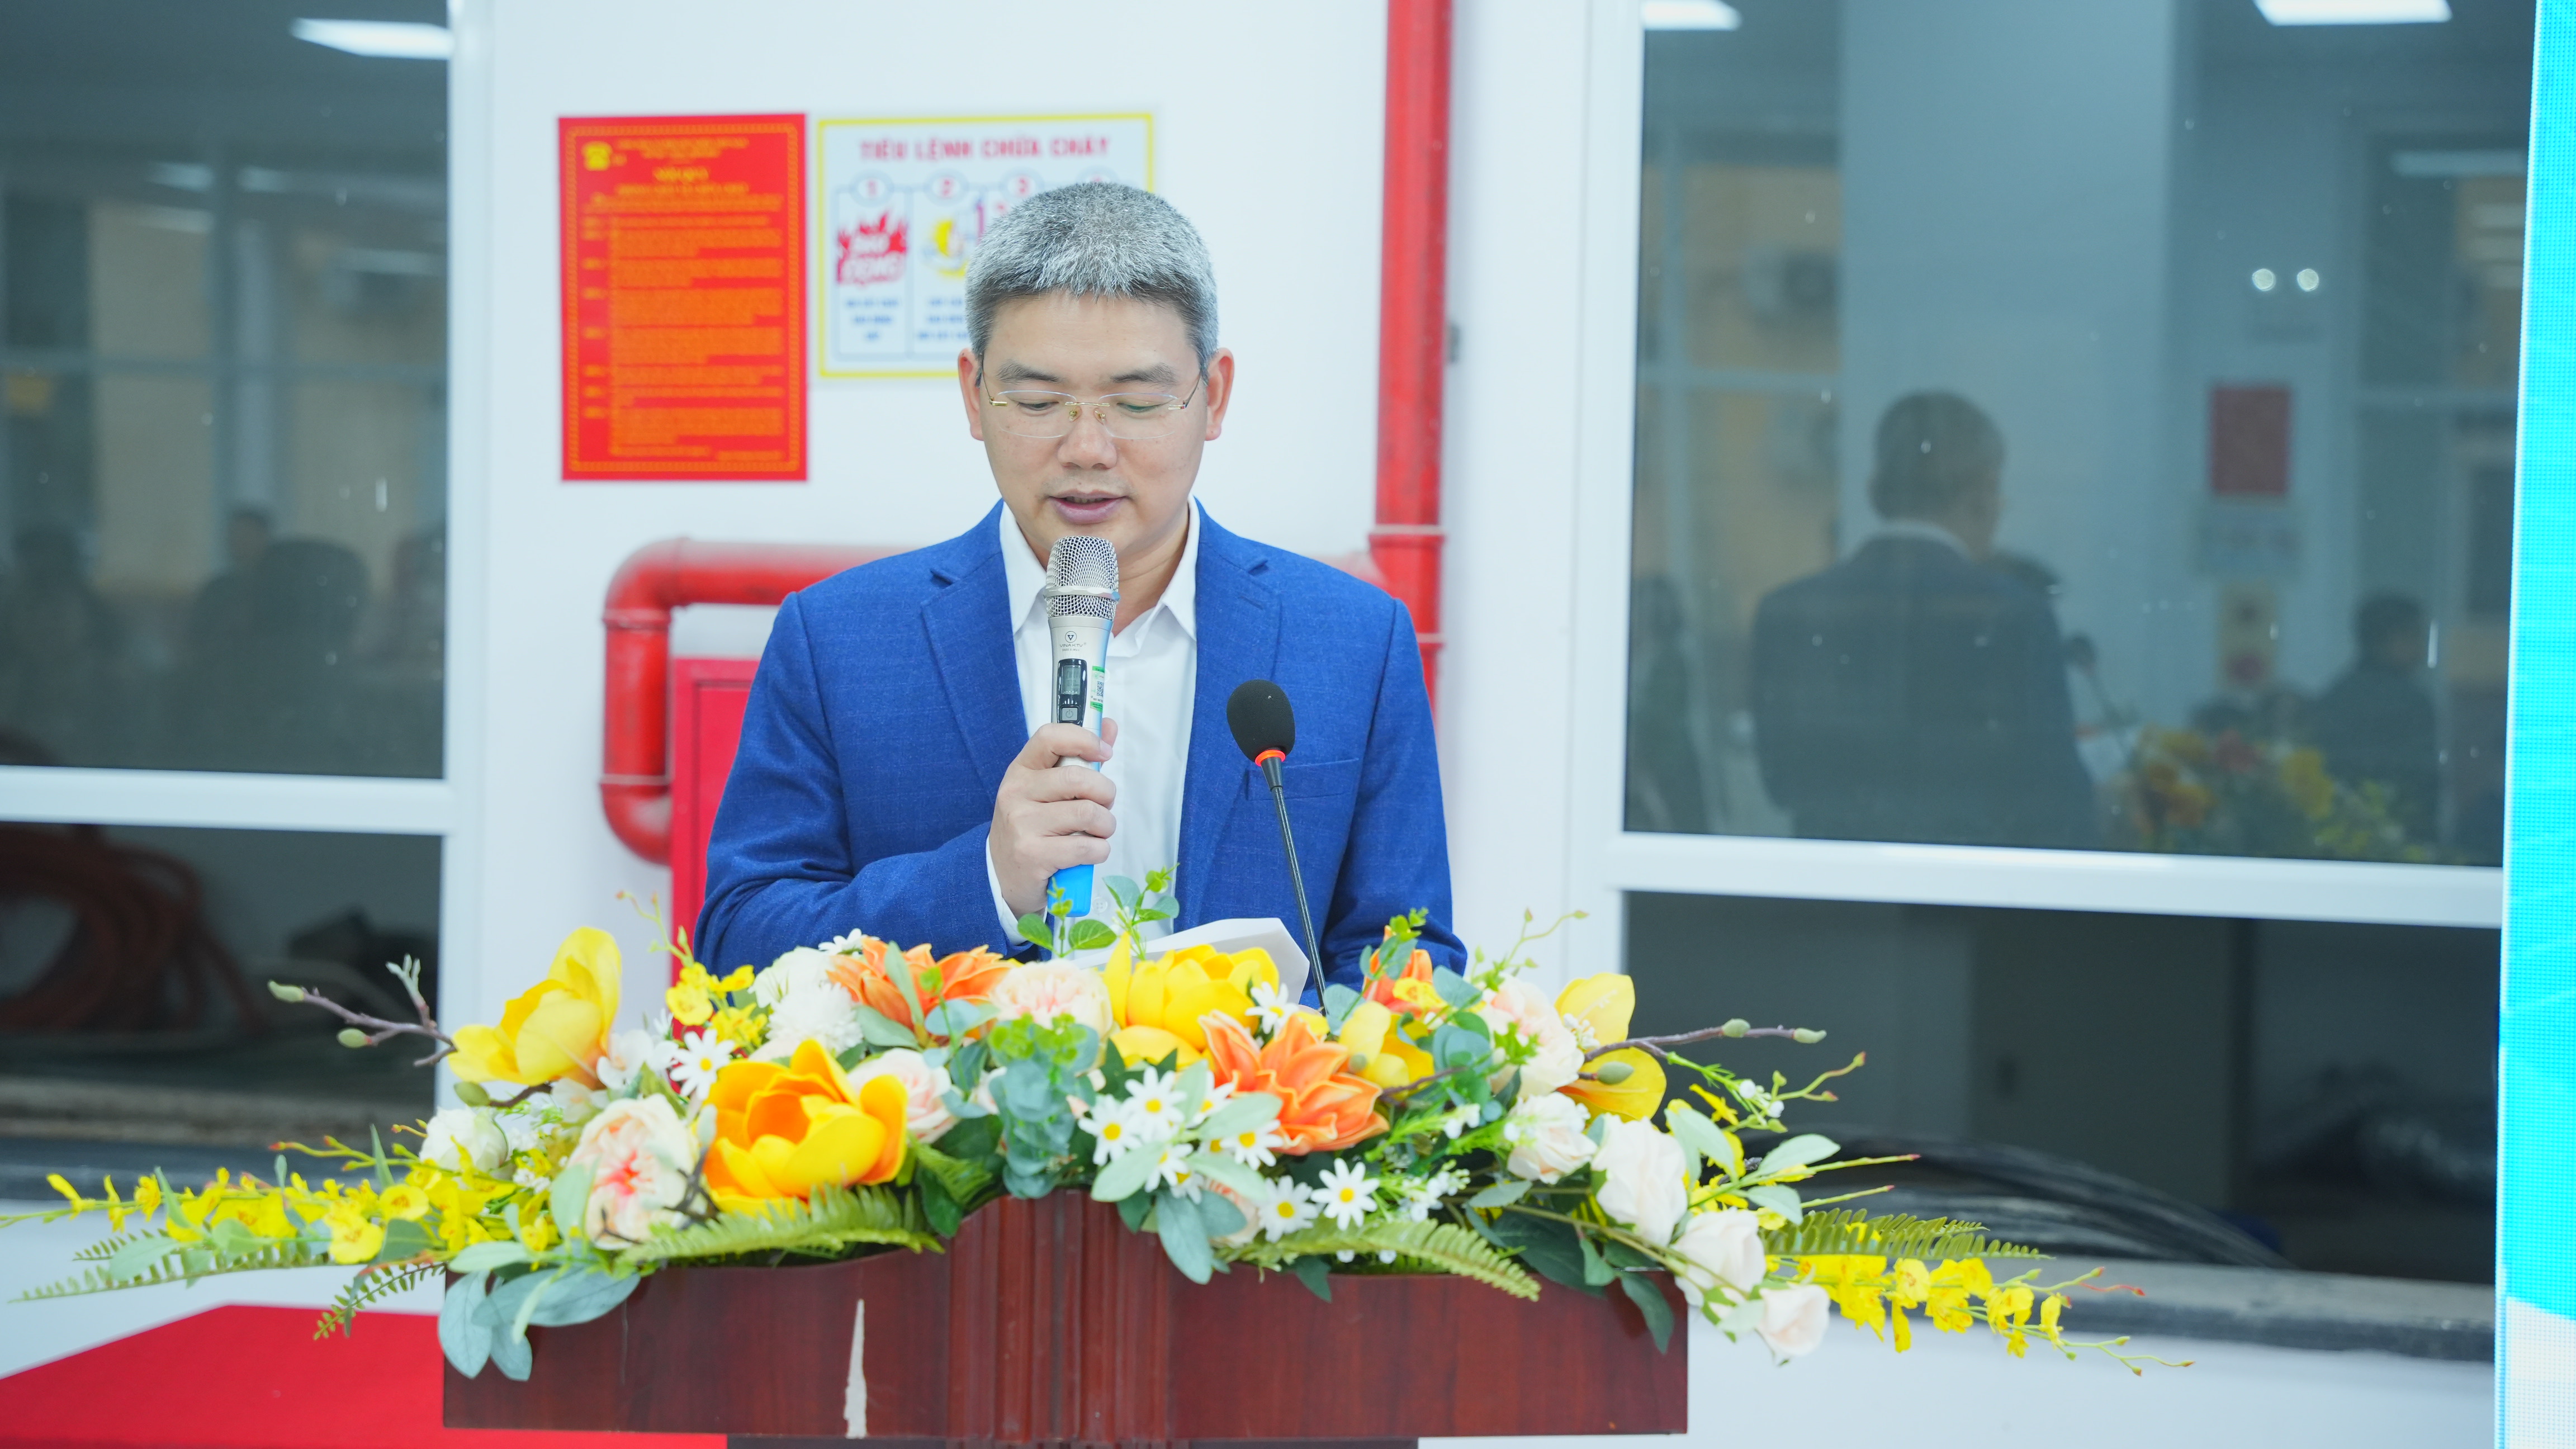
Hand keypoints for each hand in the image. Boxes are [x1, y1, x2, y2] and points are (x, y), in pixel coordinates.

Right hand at [990, 718, 1117, 920]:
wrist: (1001, 875)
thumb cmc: (1032, 827)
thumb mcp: (1045, 790)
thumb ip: (1078, 757)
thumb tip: (1109, 726)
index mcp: (1021, 770)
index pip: (1050, 737)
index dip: (1084, 739)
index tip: (1104, 752)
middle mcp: (1016, 793)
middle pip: (1079, 779)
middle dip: (1106, 793)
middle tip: (1104, 807)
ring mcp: (1022, 825)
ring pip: (1088, 813)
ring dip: (1106, 826)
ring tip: (1099, 833)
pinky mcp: (1032, 855)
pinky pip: (1085, 847)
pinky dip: (1099, 851)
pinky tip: (1090, 852)